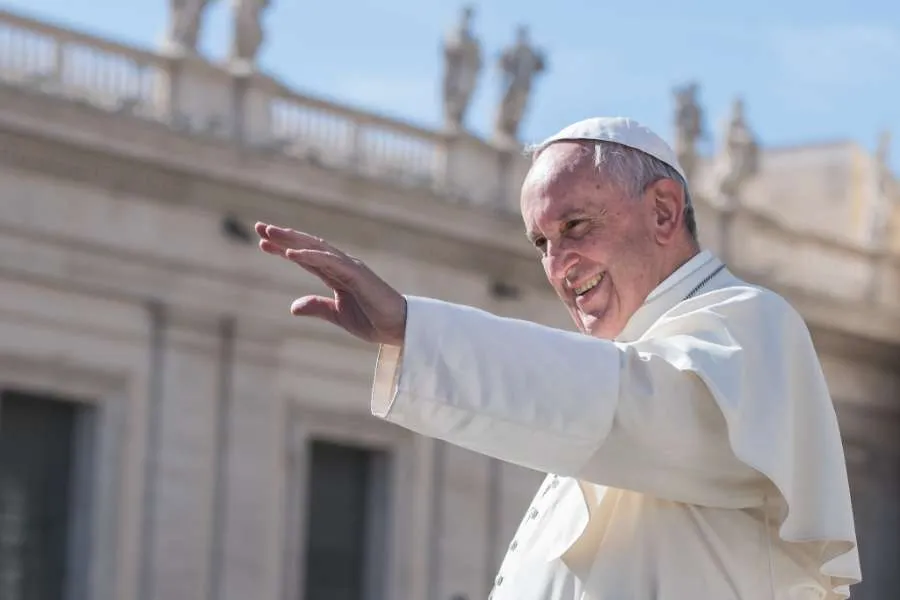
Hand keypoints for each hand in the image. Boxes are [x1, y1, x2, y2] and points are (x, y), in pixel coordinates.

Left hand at [256, 222, 406, 345]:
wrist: (398, 327)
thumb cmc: (373, 320)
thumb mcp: (338, 316)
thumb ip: (318, 307)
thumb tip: (292, 307)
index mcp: (336, 275)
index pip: (306, 257)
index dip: (284, 248)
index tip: (263, 243)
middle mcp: (341, 265)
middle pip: (307, 246)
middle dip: (283, 236)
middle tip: (260, 227)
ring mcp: (349, 267)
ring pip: (316, 248)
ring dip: (292, 239)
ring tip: (270, 233)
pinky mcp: (356, 274)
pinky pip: (329, 262)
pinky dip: (309, 256)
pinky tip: (291, 253)